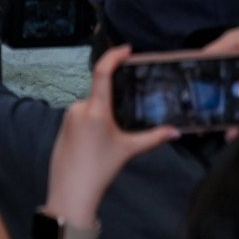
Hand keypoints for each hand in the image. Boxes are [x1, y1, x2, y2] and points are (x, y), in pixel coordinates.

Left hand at [45, 46, 177, 227]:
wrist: (71, 190)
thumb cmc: (100, 169)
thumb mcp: (129, 150)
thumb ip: (153, 138)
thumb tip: (176, 132)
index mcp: (95, 109)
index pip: (102, 73)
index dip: (113, 56)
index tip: (125, 49)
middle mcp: (79, 107)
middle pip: (100, 93)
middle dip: (115, 103)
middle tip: (124, 123)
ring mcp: (69, 115)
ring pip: (92, 107)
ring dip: (104, 116)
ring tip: (110, 142)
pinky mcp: (63, 124)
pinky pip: (82, 116)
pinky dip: (94, 122)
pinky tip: (98, 143)